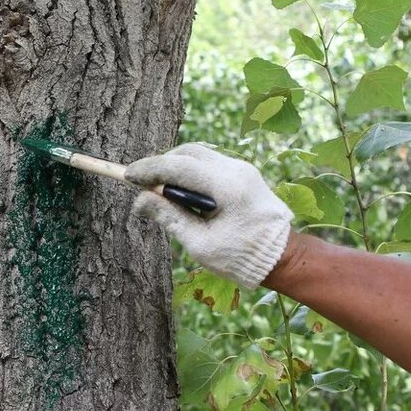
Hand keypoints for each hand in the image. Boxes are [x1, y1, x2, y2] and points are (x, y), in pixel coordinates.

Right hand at [126, 143, 293, 287]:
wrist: (283, 258)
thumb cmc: (242, 257)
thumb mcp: (200, 244)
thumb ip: (170, 218)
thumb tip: (141, 200)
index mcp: (227, 186)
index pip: (179, 166)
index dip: (149, 169)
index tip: (127, 176)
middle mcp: (236, 170)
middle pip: (188, 152)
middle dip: (161, 164)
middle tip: (140, 184)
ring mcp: (242, 169)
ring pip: (199, 155)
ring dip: (175, 167)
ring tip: (158, 191)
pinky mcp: (244, 175)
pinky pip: (210, 165)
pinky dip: (190, 173)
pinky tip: (180, 193)